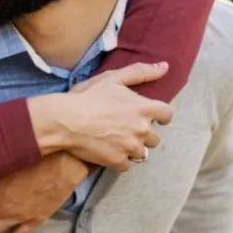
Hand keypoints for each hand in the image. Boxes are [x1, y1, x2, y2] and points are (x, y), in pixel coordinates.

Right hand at [28, 62, 173, 169]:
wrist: (64, 121)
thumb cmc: (87, 98)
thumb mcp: (113, 78)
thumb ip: (141, 72)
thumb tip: (165, 67)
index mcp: (144, 108)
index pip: (167, 115)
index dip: (159, 117)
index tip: (150, 118)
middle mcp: (142, 129)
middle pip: (155, 139)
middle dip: (143, 135)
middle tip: (126, 130)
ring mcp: (130, 147)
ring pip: (141, 153)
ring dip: (132, 149)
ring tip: (116, 143)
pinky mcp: (117, 161)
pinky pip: (127, 165)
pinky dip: (119, 161)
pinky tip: (108, 153)